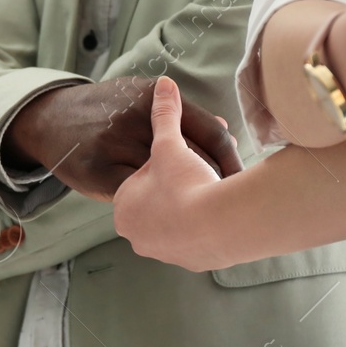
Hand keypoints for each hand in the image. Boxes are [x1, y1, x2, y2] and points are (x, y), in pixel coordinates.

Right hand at [6, 78, 241, 201]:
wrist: (51, 120)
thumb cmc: (105, 110)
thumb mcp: (139, 98)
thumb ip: (178, 113)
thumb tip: (225, 126)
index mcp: (152, 97)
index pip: (212, 131)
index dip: (232, 159)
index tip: (244, 179)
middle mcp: (136, 119)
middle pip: (196, 159)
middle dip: (217, 182)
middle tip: (234, 202)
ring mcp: (116, 145)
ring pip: (169, 180)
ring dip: (190, 199)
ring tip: (208, 213)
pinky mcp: (98, 172)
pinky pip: (139, 195)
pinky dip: (156, 206)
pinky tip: (168, 214)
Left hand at [113, 77, 231, 271]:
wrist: (219, 228)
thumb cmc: (185, 184)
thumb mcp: (170, 143)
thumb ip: (165, 114)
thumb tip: (164, 84)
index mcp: (123, 207)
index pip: (142, 181)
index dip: (166, 163)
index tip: (185, 156)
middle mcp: (136, 235)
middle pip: (160, 204)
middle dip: (180, 185)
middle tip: (202, 173)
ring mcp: (163, 252)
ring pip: (180, 222)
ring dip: (195, 205)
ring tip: (216, 188)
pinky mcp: (191, 262)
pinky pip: (199, 240)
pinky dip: (208, 225)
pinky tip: (222, 212)